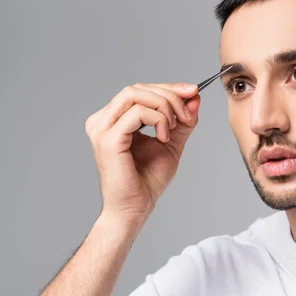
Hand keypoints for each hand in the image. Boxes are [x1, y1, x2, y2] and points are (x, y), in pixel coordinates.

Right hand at [85, 83, 199, 228]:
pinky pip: (137, 113)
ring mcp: (102, 128)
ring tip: (175, 126)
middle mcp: (102, 120)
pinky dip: (158, 119)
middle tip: (188, 113)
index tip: (193, 92)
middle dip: (169, 95)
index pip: (139, 90)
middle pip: (137, 88)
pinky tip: (165, 138)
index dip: (168, 88)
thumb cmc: (147, 180)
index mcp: (113, 119)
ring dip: (164, 106)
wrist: (136, 208)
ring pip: (135, 94)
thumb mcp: (172, 142)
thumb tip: (194, 97)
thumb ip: (182, 120)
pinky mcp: (108, 139)